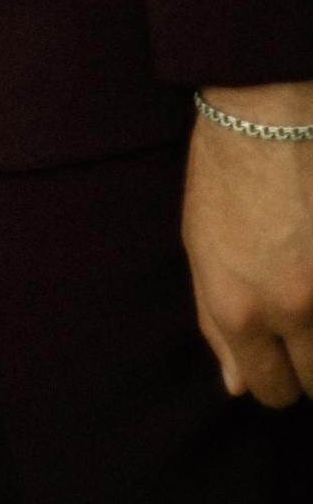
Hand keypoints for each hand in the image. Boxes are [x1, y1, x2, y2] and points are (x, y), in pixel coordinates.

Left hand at [185, 94, 312, 406]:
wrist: (269, 113)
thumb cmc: (226, 174)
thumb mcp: (201, 248)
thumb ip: (217, 324)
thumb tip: (238, 386)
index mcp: (240, 309)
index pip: (269, 390)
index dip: (275, 378)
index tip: (281, 359)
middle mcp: (294, 308)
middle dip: (309, 362)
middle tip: (302, 320)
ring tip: (308, 286)